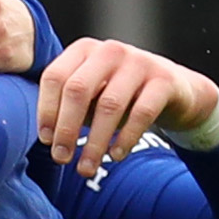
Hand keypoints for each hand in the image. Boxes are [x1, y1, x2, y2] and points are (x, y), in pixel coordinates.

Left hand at [35, 36, 218, 179]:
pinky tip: (116, 156)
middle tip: (61, 159)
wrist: (173, 89)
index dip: (47, 111)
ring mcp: (139, 62)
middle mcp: (110, 51)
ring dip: (95, 142)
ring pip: (109, 105)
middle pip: (78, 89)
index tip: (46, 141)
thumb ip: (68, 108)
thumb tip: (48, 139)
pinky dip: (126, 138)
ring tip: (86, 168)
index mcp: (84, 50)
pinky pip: (141, 113)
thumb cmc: (120, 95)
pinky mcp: (164, 80)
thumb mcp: (91, 95)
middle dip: (66, 129)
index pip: (55, 77)